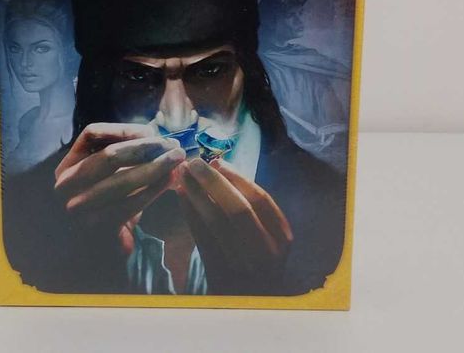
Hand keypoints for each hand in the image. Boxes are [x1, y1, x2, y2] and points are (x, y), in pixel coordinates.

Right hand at [53, 123, 184, 253]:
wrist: (101, 249)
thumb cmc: (109, 204)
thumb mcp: (109, 174)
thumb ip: (126, 152)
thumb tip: (157, 136)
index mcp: (66, 166)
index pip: (92, 134)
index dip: (123, 130)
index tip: (152, 132)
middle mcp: (65, 186)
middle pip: (109, 156)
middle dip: (146, 148)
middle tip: (173, 145)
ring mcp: (77, 208)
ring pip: (122, 179)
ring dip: (155, 167)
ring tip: (177, 160)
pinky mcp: (97, 227)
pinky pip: (131, 203)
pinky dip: (154, 189)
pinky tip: (170, 181)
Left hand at [176, 158, 292, 293]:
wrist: (248, 304)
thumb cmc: (256, 259)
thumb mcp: (266, 236)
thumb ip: (250, 207)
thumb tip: (219, 166)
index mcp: (282, 239)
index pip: (261, 200)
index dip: (237, 177)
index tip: (217, 161)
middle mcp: (266, 253)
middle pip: (238, 208)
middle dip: (213, 182)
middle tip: (193, 163)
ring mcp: (243, 266)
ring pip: (216, 222)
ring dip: (196, 194)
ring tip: (182, 176)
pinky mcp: (219, 274)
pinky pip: (201, 237)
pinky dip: (189, 214)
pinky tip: (181, 197)